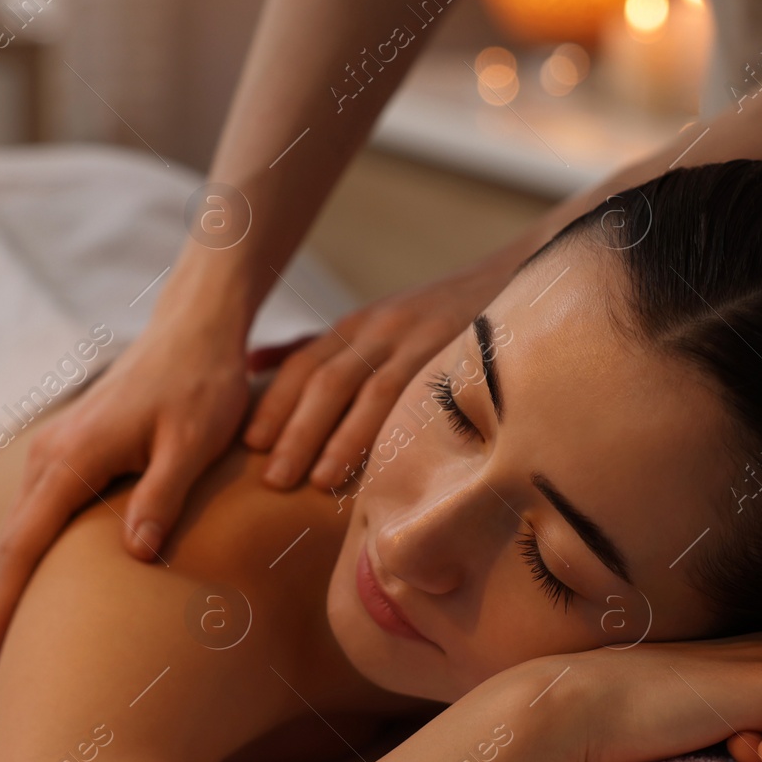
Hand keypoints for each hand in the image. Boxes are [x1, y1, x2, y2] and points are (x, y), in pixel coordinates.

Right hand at [0, 299, 250, 658]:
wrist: (193, 331)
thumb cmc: (201, 386)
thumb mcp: (192, 444)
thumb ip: (162, 496)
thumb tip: (135, 554)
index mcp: (72, 459)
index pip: (24, 547)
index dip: (5, 606)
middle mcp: (49, 456)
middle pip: (12, 546)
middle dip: (2, 609)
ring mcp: (54, 450)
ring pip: (22, 530)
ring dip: (15, 583)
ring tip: (17, 645)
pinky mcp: (69, 450)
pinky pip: (39, 512)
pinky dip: (32, 553)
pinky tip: (44, 585)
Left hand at [243, 259, 509, 490]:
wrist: (512, 281)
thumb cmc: (433, 318)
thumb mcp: (370, 324)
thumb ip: (313, 347)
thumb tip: (250, 364)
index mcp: (356, 326)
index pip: (304, 364)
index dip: (275, 404)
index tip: (250, 444)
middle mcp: (382, 329)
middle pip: (329, 379)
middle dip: (297, 429)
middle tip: (273, 477)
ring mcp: (421, 341)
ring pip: (372, 390)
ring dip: (343, 437)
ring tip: (319, 480)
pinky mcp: (458, 354)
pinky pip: (423, 394)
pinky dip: (401, 427)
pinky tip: (387, 462)